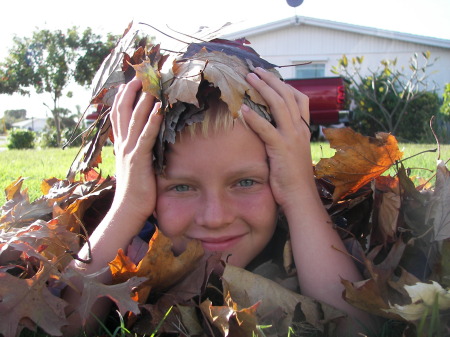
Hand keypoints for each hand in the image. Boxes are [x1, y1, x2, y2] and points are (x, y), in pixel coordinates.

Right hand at [109, 78, 163, 223]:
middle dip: (130, 93)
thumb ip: (137, 151)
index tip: (128, 83)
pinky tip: (159, 109)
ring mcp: (129, 151)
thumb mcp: (134, 166)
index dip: (122, 98)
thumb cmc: (135, 190)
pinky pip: (145, 137)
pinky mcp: (138, 160)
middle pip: (123, 112)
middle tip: (138, 76)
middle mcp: (122, 145)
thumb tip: (145, 142)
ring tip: (150, 85)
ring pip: (134, 120)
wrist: (127, 210)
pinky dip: (152, 122)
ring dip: (142, 101)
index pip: (119, 116)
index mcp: (121, 145)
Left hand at [242, 67, 313, 209]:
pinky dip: (254, 118)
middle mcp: (300, 129)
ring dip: (263, 89)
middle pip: (288, 95)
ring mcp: (292, 138)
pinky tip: (243, 110)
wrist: (300, 197)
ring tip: (248, 79)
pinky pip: (267, 128)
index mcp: (303, 129)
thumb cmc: (293, 178)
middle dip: (270, 80)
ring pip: (279, 105)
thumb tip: (270, 129)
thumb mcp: (293, 153)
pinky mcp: (281, 149)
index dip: (285, 85)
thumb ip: (285, 138)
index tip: (270, 77)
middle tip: (254, 71)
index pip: (300, 99)